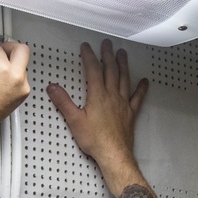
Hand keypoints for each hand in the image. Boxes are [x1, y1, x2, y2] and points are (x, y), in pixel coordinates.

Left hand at [0, 42, 30, 126]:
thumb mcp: (6, 102)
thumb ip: (9, 85)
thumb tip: (1, 71)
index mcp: (22, 88)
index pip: (22, 65)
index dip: (11, 61)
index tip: (5, 59)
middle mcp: (15, 77)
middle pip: (19, 49)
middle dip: (7, 47)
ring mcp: (1, 68)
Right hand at [46, 40, 149, 190]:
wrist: (113, 154)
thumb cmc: (94, 139)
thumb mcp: (74, 120)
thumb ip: (63, 102)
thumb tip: (52, 87)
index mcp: (98, 95)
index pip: (93, 70)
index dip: (89, 56)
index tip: (86, 47)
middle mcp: (112, 95)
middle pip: (111, 70)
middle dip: (108, 55)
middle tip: (107, 43)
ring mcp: (123, 103)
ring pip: (124, 79)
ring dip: (123, 65)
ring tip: (123, 54)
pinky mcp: (130, 113)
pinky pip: (138, 97)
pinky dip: (141, 88)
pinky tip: (144, 81)